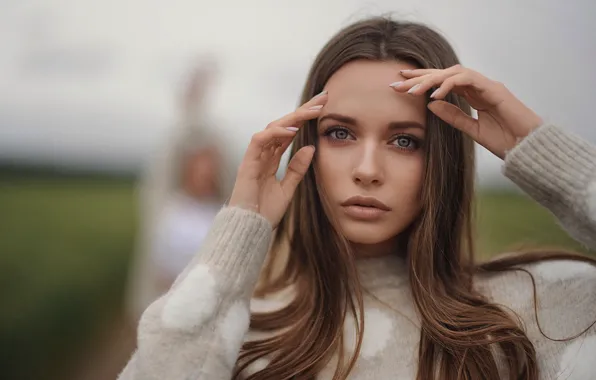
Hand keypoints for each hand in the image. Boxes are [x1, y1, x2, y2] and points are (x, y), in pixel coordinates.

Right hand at [228, 92, 327, 226]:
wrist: (249, 230)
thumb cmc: (265, 213)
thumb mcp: (288, 189)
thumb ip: (297, 168)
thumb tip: (310, 147)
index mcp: (271, 159)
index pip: (289, 132)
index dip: (305, 118)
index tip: (324, 107)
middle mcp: (262, 154)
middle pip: (283, 124)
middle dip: (303, 110)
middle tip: (323, 97)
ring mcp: (253, 157)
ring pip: (272, 127)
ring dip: (294, 117)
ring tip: (314, 110)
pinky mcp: (247, 163)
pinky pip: (259, 140)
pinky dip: (275, 133)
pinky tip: (293, 129)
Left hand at [391, 65, 542, 158]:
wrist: (529, 149)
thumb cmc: (505, 140)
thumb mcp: (472, 129)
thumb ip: (453, 116)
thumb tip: (430, 104)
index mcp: (472, 95)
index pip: (443, 82)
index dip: (422, 81)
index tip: (400, 85)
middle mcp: (478, 86)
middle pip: (444, 74)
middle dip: (420, 77)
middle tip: (397, 82)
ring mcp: (487, 85)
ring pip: (454, 73)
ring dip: (431, 80)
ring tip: (412, 90)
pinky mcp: (495, 89)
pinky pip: (468, 79)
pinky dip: (450, 84)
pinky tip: (435, 93)